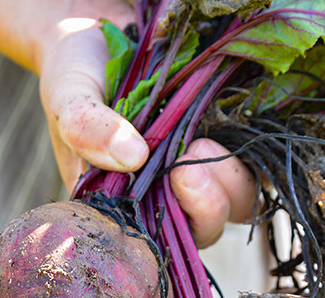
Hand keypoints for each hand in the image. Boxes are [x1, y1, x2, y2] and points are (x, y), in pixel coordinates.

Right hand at [0, 0, 257, 245]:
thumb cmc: (76, 67)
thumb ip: (85, 125)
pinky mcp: (228, 141)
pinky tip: (235, 125)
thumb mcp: (68, 93)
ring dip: (233, 178)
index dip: (183, 219)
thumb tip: (132, 157)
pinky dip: (251, 149)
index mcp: (123, 203)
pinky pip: (255, 162)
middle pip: (207, 227)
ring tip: (208, 139)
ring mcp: (200, 170)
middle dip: (211, 201)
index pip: (162, 241)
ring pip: (238, 200)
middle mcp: (165, 195)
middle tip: (196, 153)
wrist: (100, 29)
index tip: (182, 176)